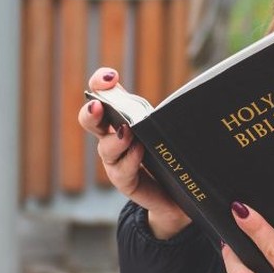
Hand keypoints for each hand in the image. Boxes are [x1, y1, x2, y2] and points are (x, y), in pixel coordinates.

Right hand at [77, 67, 189, 238]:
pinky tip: (139, 151)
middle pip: (90, 120)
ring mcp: (116, 161)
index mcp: (121, 117)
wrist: (179, 194)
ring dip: (115, 139)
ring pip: (105, 148)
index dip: (100, 83)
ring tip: (127, 131)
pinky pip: (121, 171)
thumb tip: (184, 94)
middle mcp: (112, 137)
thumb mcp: (166, 128)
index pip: (103, 95)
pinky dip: (130, 159)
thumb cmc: (171, 153)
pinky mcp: (125, 181)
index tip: (110, 78)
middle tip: (97, 106)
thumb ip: (165, 113)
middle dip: (90, 111)